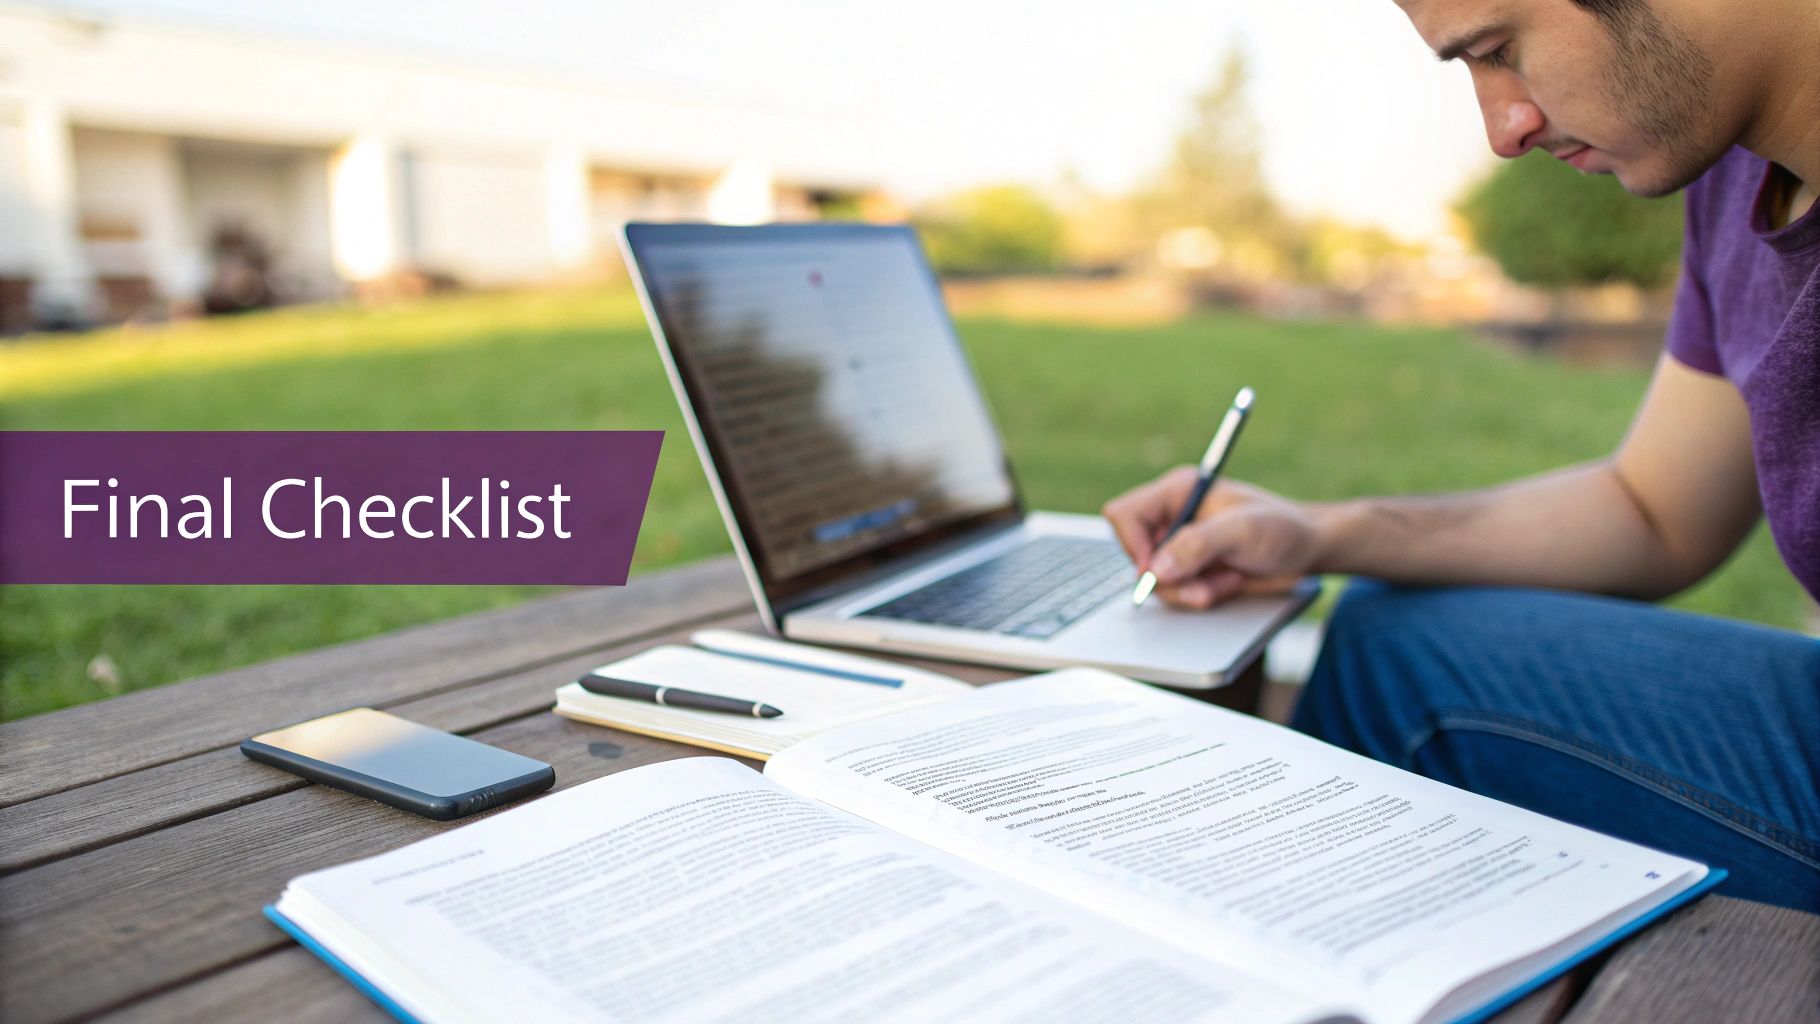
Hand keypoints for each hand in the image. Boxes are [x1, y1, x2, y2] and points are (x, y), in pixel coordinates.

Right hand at [1101, 467, 1320, 608]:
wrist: (1308, 550)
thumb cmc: (1283, 527)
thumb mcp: (1242, 531)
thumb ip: (1197, 545)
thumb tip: (1156, 569)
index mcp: (1178, 492)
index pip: (1125, 514)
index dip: (1131, 543)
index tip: (1156, 567)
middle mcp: (1172, 518)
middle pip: (1135, 554)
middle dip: (1168, 578)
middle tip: (1202, 586)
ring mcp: (1179, 547)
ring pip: (1154, 581)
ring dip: (1189, 591)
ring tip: (1225, 581)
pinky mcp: (1190, 570)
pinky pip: (1175, 593)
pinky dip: (1200, 596)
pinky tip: (1227, 584)